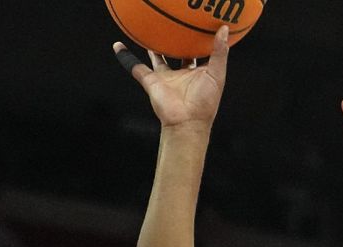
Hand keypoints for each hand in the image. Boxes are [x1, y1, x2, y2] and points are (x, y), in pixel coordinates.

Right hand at [113, 26, 229, 130]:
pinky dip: (126, 57)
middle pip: (178, 53)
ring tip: (149, 32)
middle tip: (176, 27)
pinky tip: (118, 45)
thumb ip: (220, 52)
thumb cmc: (205, 103)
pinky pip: (136, 67)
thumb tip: (224, 29)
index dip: (201, 41)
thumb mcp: (217, 74)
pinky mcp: (152, 82)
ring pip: (157, 59)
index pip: (200, 53)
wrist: (187, 122)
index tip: (201, 27)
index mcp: (198, 72)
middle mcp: (182, 74)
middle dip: (177, 42)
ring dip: (153, 48)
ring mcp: (166, 78)